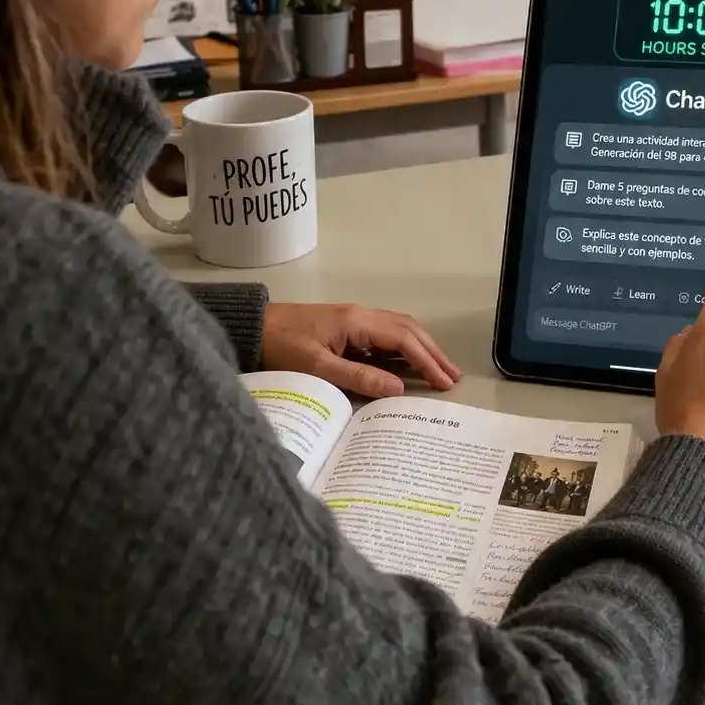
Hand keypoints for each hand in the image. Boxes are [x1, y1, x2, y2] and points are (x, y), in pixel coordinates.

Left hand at [261, 302, 461, 397]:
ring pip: (400, 329)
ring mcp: (354, 320)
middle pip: (408, 330)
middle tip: (453, 376)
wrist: (251, 327)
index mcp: (357, 322)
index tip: (443, 383)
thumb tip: (398, 388)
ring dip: (422, 348)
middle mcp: (361, 315)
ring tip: (440, 369)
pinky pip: (385, 335)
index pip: (404, 339)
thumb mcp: (317, 367)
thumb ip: (358, 378)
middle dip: (433, 353)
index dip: (427, 361)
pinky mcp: (347, 328)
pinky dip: (405, 347)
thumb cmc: (280, 347)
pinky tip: (409, 362)